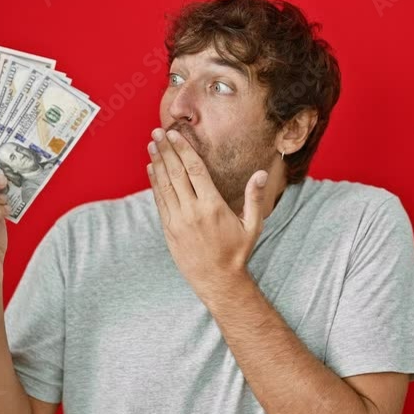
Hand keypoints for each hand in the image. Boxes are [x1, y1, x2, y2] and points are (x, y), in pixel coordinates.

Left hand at [146, 127, 267, 297]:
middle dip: (166, 151)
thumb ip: (254, 198)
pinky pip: (160, 201)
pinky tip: (152, 169)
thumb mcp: (252, 226)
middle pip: (176, 173)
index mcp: (213, 206)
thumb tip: (262, 174)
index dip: (183, 150)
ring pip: (164, 185)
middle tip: (157, 132)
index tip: (174, 134)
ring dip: (157, 163)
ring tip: (151, 145)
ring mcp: (178, 221)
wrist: (217, 281)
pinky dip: (154, 183)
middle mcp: (192, 212)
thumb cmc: (237, 252)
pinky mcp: (168, 230)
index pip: (195, 170)